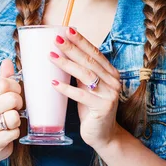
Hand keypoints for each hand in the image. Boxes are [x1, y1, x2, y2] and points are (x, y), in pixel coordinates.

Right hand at [0, 59, 22, 164]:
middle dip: (19, 104)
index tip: (16, 94)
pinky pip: (13, 133)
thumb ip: (4, 80)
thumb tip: (7, 61)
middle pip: (12, 99)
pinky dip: (15, 134)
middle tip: (16, 110)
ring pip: (13, 117)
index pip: (5, 83)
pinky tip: (9, 134)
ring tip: (11, 123)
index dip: (16, 88)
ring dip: (17, 121)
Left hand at [49, 28, 122, 149]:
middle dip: (71, 48)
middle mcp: (114, 81)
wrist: (104, 136)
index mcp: (111, 73)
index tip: (67, 30)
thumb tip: (62, 55)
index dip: (81, 41)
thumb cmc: (92, 110)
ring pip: (85, 75)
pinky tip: (53, 83)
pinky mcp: (103, 108)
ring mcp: (110, 94)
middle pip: (89, 61)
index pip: (95, 53)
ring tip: (51, 56)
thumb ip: (82, 74)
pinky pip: (81, 95)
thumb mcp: (88, 88)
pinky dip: (66, 89)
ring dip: (66, 64)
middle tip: (56, 39)